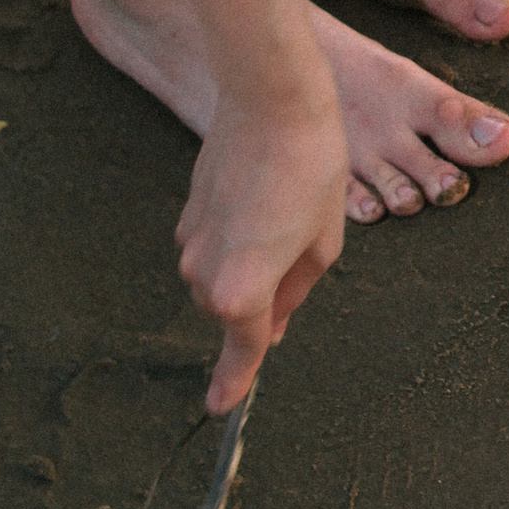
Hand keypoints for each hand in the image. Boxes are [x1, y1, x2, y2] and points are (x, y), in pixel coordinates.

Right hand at [176, 69, 349, 411]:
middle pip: (236, 308)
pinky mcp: (186, 214)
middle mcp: (203, 272)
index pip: (243, 347)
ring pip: (224, 276)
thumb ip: (294, 292)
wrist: (271, 100)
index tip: (220, 408)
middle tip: (304, 240)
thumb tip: (272, 323)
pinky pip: (215, 247)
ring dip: (254, 261)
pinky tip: (264, 196)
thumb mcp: (323, 241)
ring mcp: (189, 242)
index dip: (235, 380)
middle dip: (268, 293)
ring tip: (289, 208)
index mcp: (242, 288)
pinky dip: (239, 238)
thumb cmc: (310, 169)